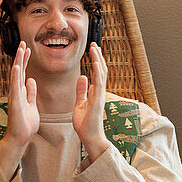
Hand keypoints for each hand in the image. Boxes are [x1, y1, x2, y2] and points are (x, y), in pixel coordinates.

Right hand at [0, 42, 37, 174]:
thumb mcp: (31, 105)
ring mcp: (14, 96)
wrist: (20, 138)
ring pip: (16, 76)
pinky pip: (15, 87)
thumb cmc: (25, 124)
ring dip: (19, 62)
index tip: (28, 48)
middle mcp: (16, 92)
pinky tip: (17, 66)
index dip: (26, 60)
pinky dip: (16, 77)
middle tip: (23, 42)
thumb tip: (31, 81)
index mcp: (21, 92)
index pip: (23, 72)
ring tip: (20, 49)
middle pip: (18, 71)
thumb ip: (31, 93)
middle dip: (21, 56)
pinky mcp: (15, 103)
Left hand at [73, 43, 110, 160]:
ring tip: (95, 48)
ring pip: (101, 74)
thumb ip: (82, 91)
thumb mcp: (80, 103)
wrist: (90, 137)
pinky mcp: (98, 101)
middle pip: (101, 70)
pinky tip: (96, 63)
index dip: (95, 60)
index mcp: (96, 92)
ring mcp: (100, 96)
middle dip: (98, 57)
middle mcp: (100, 92)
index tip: (92, 50)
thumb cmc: (85, 123)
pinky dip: (98, 73)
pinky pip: (99, 84)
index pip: (97, 73)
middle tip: (94, 44)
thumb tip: (82, 77)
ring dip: (98, 60)